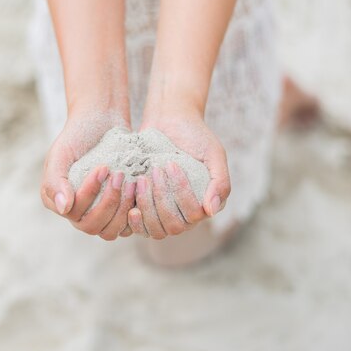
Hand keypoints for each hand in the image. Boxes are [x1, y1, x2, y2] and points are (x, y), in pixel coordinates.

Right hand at [40, 109, 134, 239]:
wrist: (102, 120)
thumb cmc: (79, 134)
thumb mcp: (61, 153)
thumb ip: (55, 181)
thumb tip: (64, 209)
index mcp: (59, 202)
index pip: (74, 213)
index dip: (90, 194)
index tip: (103, 167)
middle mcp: (77, 212)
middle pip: (92, 226)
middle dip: (108, 202)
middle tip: (120, 176)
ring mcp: (99, 212)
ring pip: (110, 231)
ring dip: (123, 209)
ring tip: (132, 182)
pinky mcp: (118, 211)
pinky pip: (127, 226)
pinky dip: (135, 212)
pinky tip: (141, 188)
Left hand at [128, 110, 230, 238]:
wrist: (169, 120)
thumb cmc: (195, 135)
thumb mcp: (213, 153)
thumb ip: (220, 182)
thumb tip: (212, 211)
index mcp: (205, 203)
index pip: (194, 215)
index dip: (181, 193)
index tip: (171, 165)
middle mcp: (186, 214)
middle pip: (174, 227)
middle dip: (161, 199)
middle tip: (154, 171)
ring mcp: (164, 213)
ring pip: (156, 230)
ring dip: (147, 207)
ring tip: (140, 180)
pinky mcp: (146, 209)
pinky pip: (140, 228)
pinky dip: (134, 219)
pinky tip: (129, 202)